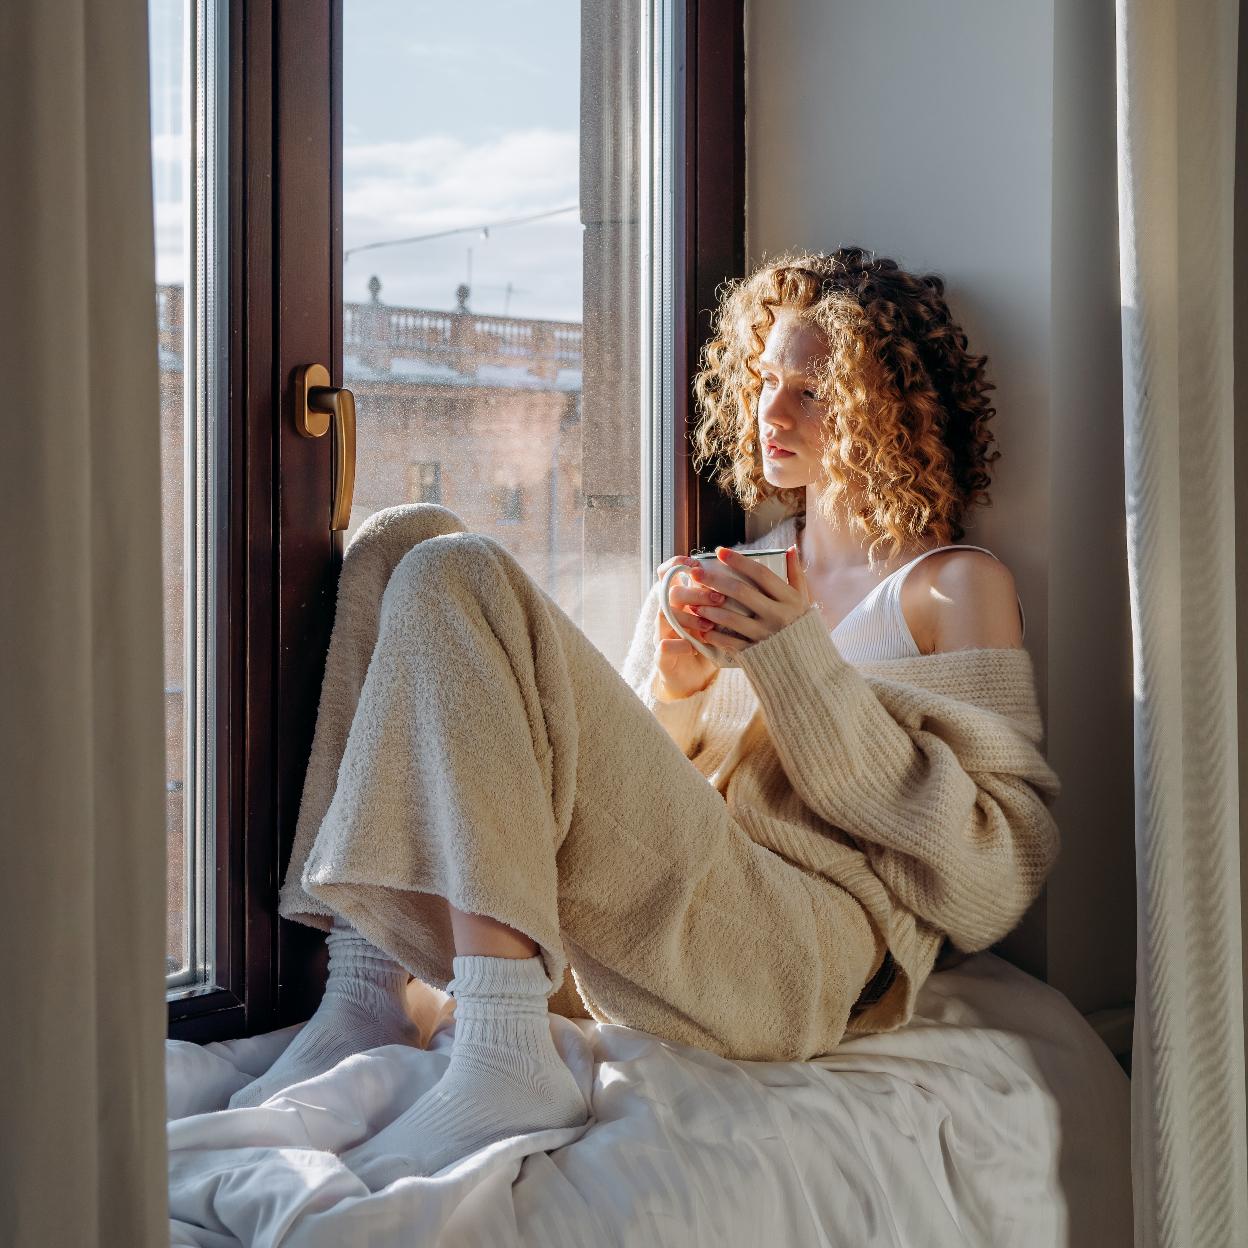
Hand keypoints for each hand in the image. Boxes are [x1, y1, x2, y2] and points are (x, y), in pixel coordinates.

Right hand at [653, 554, 721, 698]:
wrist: (695, 679)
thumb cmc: (710, 644)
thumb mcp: (718, 619)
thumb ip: (724, 600)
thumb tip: (747, 576)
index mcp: (680, 601)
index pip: (668, 573)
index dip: (677, 565)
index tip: (696, 564)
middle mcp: (667, 613)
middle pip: (671, 593)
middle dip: (695, 593)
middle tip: (719, 598)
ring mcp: (661, 633)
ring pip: (665, 616)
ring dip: (688, 618)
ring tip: (709, 624)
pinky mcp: (661, 656)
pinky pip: (663, 646)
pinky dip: (680, 645)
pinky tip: (695, 647)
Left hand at [681, 545, 813, 655]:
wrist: (807, 664)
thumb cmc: (802, 625)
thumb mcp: (803, 599)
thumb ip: (795, 574)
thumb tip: (789, 549)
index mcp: (788, 599)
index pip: (761, 574)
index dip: (739, 561)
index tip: (720, 552)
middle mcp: (776, 615)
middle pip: (741, 592)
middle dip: (715, 580)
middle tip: (695, 572)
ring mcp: (765, 634)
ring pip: (731, 618)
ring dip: (709, 609)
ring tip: (693, 602)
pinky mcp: (755, 651)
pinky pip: (730, 642)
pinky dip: (714, 634)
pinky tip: (701, 627)